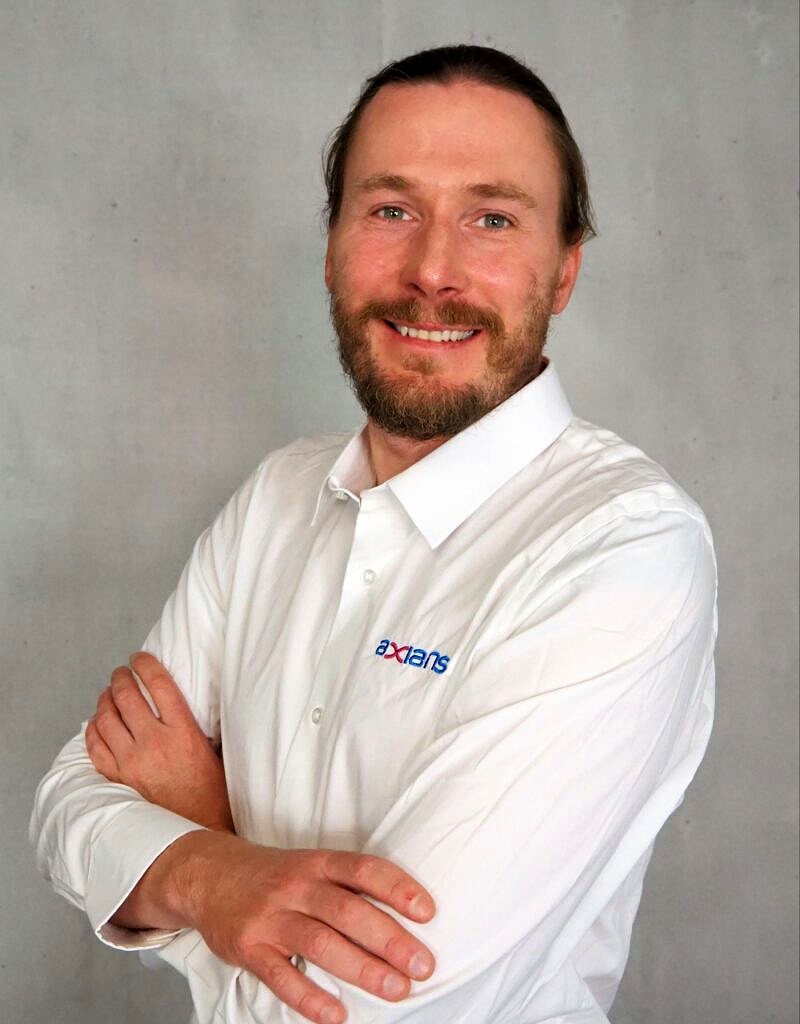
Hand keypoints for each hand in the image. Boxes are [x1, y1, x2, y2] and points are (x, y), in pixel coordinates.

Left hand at [86, 651, 233, 831]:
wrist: (197, 832)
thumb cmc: (210, 795)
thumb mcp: (213, 751)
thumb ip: (196, 726)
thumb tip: (187, 702)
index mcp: (183, 732)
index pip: (159, 685)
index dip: (146, 665)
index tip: (140, 657)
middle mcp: (154, 743)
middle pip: (127, 696)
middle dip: (120, 677)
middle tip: (121, 672)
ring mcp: (132, 762)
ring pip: (106, 718)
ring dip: (105, 700)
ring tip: (108, 694)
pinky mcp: (118, 779)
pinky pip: (96, 746)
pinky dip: (93, 729)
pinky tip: (97, 722)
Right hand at [173, 832, 435, 1023]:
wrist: (208, 874)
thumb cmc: (275, 876)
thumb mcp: (310, 865)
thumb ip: (347, 885)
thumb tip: (403, 914)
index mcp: (317, 863)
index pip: (363, 869)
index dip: (397, 888)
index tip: (428, 912)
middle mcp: (296, 886)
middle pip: (347, 911)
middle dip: (389, 938)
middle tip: (423, 964)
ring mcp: (271, 917)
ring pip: (320, 943)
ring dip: (362, 968)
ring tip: (396, 989)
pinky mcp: (249, 948)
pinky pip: (281, 976)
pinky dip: (310, 997)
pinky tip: (336, 1015)